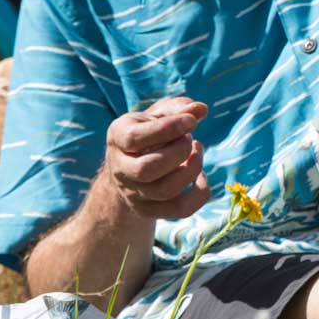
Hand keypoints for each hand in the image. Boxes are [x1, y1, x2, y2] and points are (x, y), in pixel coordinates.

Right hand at [102, 96, 212, 221]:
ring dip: (191, 169)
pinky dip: (200, 192)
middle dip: (178, 152)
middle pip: (147, 170)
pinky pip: (181, 209)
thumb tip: (200, 109)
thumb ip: (177, 108)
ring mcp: (133, 193)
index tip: (191, 120)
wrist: (130, 166)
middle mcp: (120, 168)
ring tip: (197, 151)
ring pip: (165, 191)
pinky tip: (200, 175)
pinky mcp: (150, 210)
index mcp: (118, 137)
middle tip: (189, 139)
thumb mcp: (157, 114)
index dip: (168, 128)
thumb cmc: (149, 132)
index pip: (135, 138)